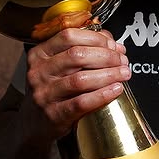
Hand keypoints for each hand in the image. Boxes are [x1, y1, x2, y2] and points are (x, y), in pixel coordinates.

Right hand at [22, 26, 130, 141]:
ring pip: (81, 79)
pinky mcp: (54, 114)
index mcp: (40, 53)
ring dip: (108, 74)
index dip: (96, 38)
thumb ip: (82, 49)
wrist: (34, 122)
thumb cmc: (52, 89)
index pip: (69, 36)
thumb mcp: (58, 65)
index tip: (112, 45)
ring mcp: (45, 94)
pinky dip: (103, 95)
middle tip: (122, 60)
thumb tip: (111, 43)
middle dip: (106, 56)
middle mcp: (39, 71)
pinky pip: (82, 102)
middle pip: (77, 55)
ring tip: (124, 74)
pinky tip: (116, 89)